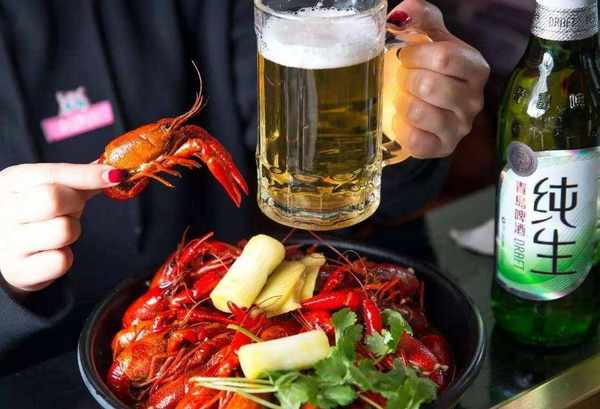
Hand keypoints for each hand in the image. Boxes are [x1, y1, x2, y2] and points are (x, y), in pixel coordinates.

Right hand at [0, 163, 123, 291]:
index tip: (116, 175)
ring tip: (57, 232)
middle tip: (70, 209)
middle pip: (53, 199)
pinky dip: (65, 256)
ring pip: (63, 231)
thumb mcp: (47, 188)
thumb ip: (80, 178)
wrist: (4, 253)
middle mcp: (4, 210)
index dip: (88, 174)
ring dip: (72, 231)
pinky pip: (62, 261)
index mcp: (12, 182)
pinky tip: (51, 253)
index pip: (53, 173)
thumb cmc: (33, 214)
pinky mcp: (19, 271)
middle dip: (74, 204)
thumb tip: (115, 171)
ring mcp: (9, 242)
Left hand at [387, 0, 489, 158]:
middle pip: (428, 86)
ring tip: (404, 98)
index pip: (444, 58)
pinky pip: (414, 139)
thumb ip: (418, 15)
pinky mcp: (443, 148)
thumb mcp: (428, 36)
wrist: (424, 105)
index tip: (405, 56)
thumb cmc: (426, 67)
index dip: (415, 55)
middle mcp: (474, 99)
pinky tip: (403, 119)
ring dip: (402, 102)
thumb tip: (401, 14)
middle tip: (403, 79)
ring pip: (419, 112)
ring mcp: (460, 127)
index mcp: (475, 67)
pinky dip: (401, 127)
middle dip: (405, 80)